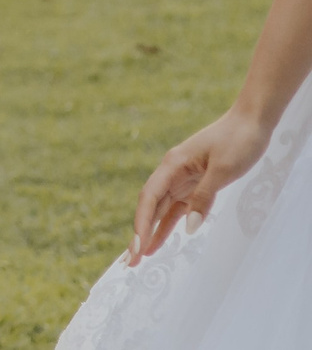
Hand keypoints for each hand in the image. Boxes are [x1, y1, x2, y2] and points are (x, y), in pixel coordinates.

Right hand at [129, 107, 277, 262]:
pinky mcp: (195, 185)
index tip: (138, 246)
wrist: (252, 122)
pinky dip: (168, 226)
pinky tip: (161, 240)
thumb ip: (204, 198)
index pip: (150, 198)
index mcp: (172, 165)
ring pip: (161, 211)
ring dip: (152, 233)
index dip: (141, 224)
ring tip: (141, 257)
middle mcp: (172, 173)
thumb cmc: (237, 140)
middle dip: (140, 234)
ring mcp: (182, 179)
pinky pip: (177, 209)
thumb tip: (189, 229)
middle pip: (150, 207)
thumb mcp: (223, 170)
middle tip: (131, 261)